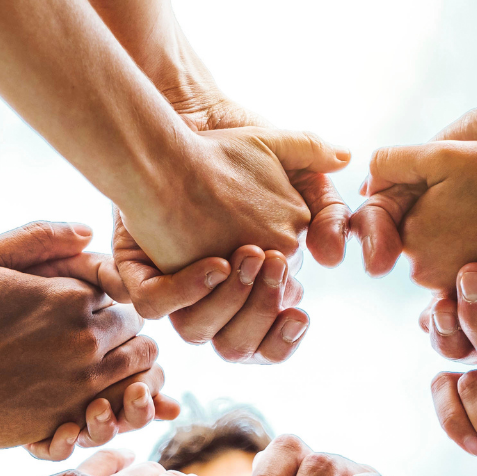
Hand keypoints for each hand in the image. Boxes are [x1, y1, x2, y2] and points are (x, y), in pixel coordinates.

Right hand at [0, 222, 164, 454]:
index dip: (110, 300)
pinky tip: (87, 396)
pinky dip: (112, 404)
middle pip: (139, 334)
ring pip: (139, 374)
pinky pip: (117, 412)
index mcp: (71, 297)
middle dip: (123, 334)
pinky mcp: (67, 421)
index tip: (88, 307)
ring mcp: (80, 385)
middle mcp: (85, 340)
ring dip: (125, 370)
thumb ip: (39, 236)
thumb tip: (87, 231)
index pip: (125, 294)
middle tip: (94, 339)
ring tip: (94, 367)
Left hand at [110, 98, 337, 363]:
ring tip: (246, 255)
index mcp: (252, 291)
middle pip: (239, 344)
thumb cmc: (236, 156)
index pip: (271, 338)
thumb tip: (334, 244)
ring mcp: (176, 290)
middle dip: (261, 310)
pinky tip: (212, 263)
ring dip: (228, 301)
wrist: (182, 131)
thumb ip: (326, 204)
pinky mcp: (141, 274)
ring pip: (197, 331)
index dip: (285, 334)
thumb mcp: (292, 172)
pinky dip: (184, 290)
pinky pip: (154, 304)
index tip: (299, 313)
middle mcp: (212, 300)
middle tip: (272, 263)